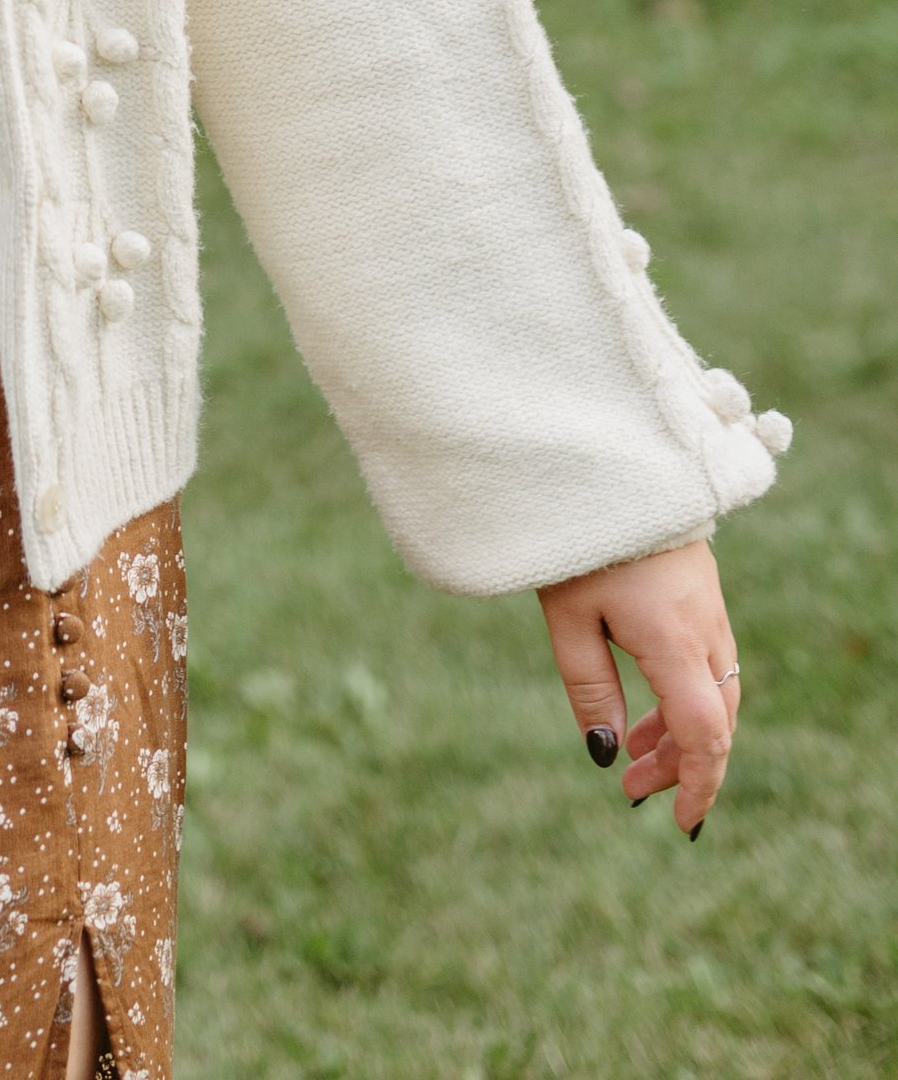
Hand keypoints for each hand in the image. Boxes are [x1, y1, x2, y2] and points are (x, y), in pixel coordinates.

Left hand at [537, 539, 737, 833]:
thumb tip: (604, 756)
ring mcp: (709, 609)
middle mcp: (705, 629)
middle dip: (682, 765)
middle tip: (634, 790)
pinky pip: (706, 664)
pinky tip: (647, 708)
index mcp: (677, 641)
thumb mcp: (570, 619)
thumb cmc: (581, 540)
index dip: (698, 784)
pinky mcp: (701, 593)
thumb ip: (589, 688)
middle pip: (714, 720)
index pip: (706, 734)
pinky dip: (683, 698)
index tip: (682, 823)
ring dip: (681, 732)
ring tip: (633, 754)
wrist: (610, 461)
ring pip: (713, 694)